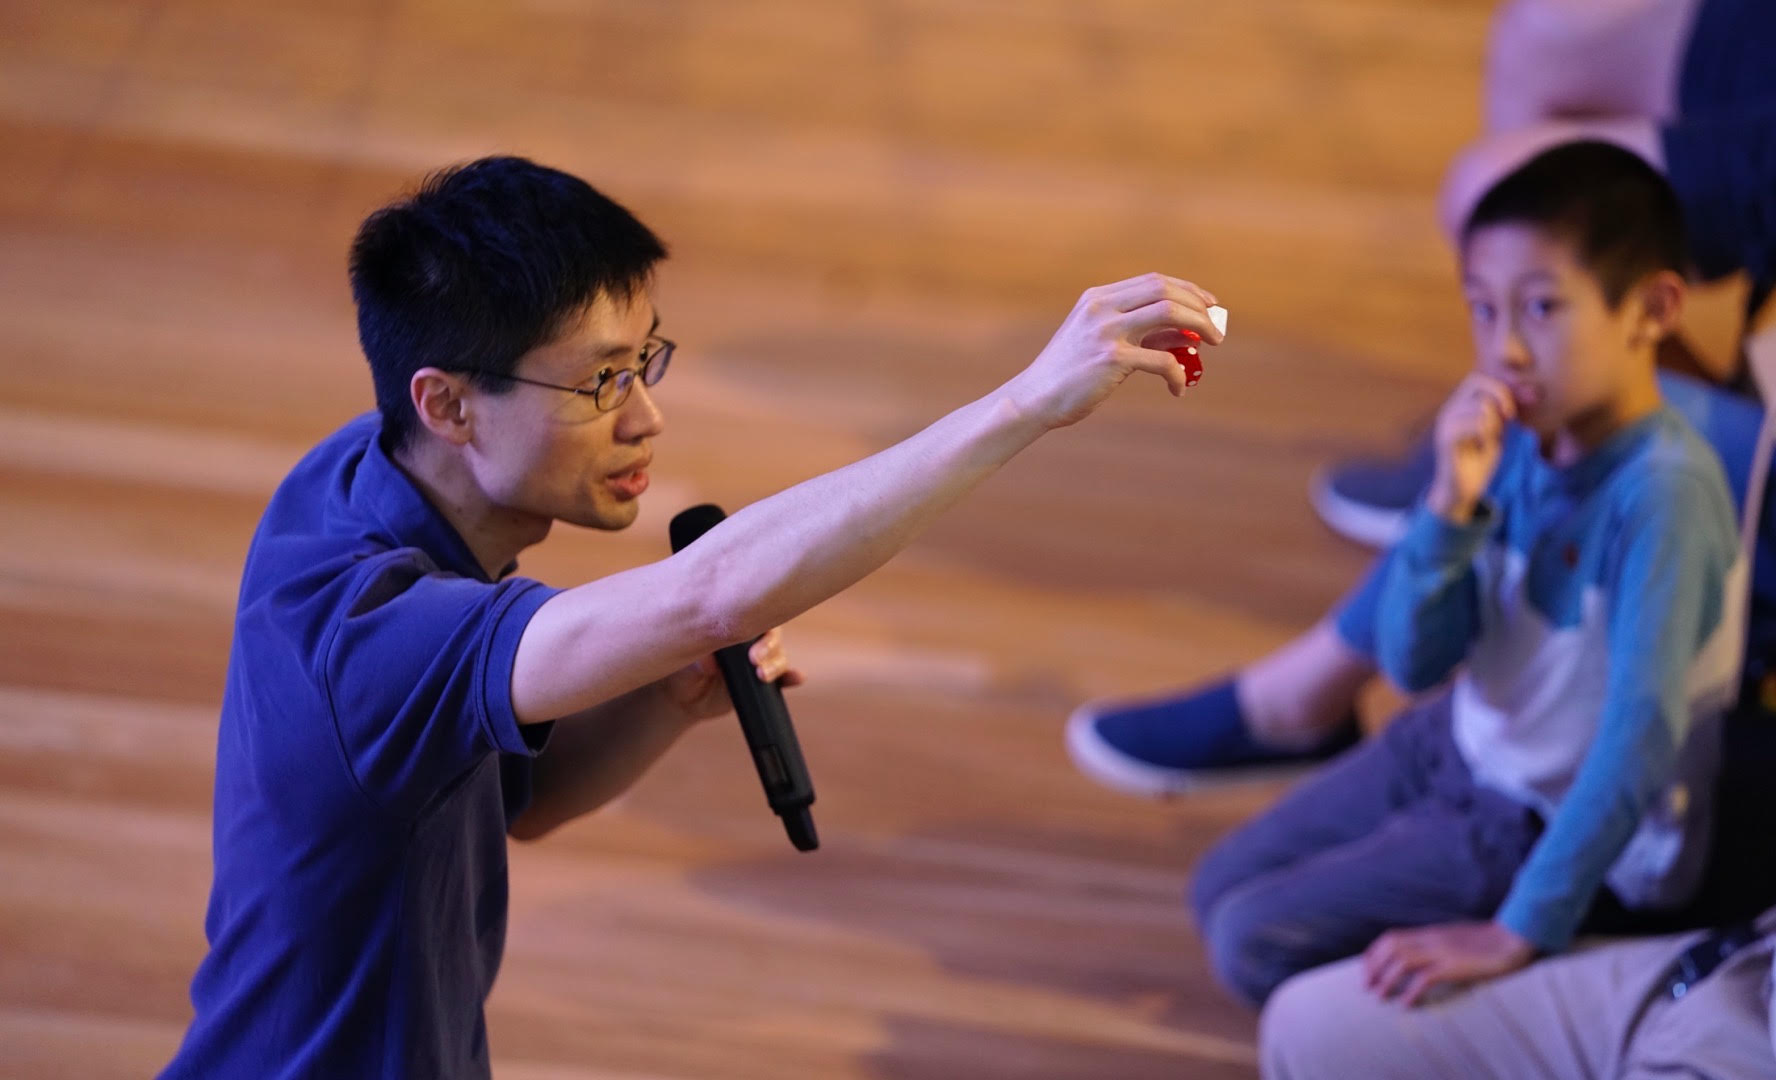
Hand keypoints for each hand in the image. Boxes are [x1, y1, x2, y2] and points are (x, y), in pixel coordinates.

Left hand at [659, 627, 804, 722]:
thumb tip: (708, 660)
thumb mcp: (685, 664)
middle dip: (768, 645)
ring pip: (778, 655)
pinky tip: (797, 677)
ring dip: (776, 663)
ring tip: (763, 675)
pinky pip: (784, 677)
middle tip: (755, 658)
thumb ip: (698, 660)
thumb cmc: (683, 670)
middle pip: (770, 634)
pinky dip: (792, 676)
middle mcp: (749, 640)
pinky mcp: (764, 681)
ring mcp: (760, 659)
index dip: (756, 619)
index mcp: (731, 627)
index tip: (747, 635)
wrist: (684, 698)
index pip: (751, 614)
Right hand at [1004, 273, 1224, 428]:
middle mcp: (1101, 307)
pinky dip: (1178, 374)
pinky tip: (1178, 388)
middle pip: (1165, 290)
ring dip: (1199, 327)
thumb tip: (1185, 333)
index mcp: (1097, 297)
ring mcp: (1105, 331)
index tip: (1209, 305)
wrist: (1034, 399)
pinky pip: (1162, 360)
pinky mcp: (1111, 359)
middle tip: (1216, 330)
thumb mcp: (1101, 343)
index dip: (1188, 290)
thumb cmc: (1070, 375)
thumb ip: (1139, 333)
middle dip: (1199, 307)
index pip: (1154, 281)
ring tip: (1212, 344)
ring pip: (1169, 313)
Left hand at [1362, 921, 1535, 1006]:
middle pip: (1391, 946)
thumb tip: (1422, 956)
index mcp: (1430, 933)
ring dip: (1387, 979)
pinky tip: (1406, 1004)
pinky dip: (1412, 991)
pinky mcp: (1455, 965)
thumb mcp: (1455, 939)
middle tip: (1367, 986)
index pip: (1391, 937)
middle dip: (1374, 966)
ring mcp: (1442, 951)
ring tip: (1380, 996)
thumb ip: (1437, 945)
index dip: (1374, 953)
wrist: (1514, 938)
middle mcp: (1432, 939)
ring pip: (1402, 960)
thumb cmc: (1488, 942)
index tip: (1366, 969)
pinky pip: (1426, 978)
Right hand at [1427, 373, 1515, 523]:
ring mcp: (1445, 423)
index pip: (1479, 378)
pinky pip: (1475, 423)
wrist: (1461, 490)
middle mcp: (1449, 409)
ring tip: (1492, 436)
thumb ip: (1504, 411)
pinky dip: (1487, 433)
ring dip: (1495, 420)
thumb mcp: (1497, 429)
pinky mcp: (1446, 439)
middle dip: (1501, 395)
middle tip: (1510, 417)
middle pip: (1476, 381)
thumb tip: (1529, 392)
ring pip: (1480, 404)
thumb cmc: (1479, 459)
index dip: (1502, 386)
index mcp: (1458, 405)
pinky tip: (1483, 446)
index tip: (1516, 407)